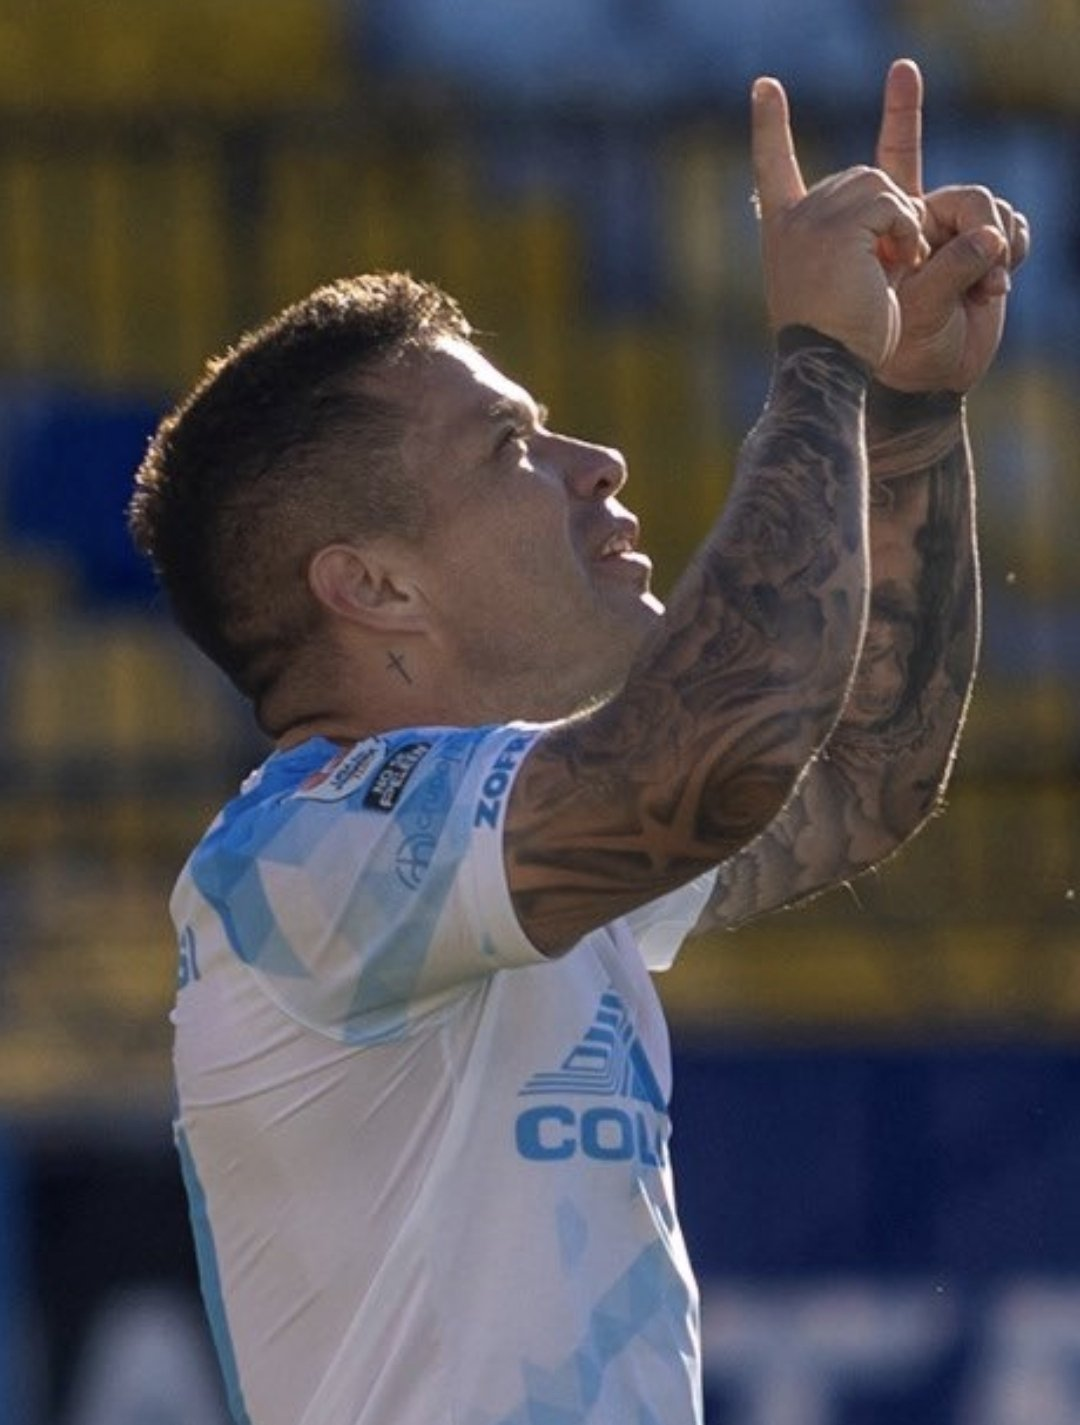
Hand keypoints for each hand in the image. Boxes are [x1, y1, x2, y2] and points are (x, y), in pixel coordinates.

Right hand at [751, 75, 926, 371]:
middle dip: (888, 212)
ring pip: (878, 184)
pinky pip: (893, 202)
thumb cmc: (838, 344)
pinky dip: (909, 230)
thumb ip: (852, 241)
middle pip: (856, 176)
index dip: (769, 126)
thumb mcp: (835, 283)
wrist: (827, 369)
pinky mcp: (840, 228)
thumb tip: (893, 210)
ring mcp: (812, 220)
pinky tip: (904, 262)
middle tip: (895, 261)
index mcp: (781, 232)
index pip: (771, 167)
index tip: (764, 87)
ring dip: (902, 222)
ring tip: (901, 264)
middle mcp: (790, 220)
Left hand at [873, 58, 1030, 392]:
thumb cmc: (895, 348)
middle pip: (952, 189)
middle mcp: (914, 219)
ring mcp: (951, 232)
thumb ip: (947, 266)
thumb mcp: (907, 305)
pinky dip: (1011, 253)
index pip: (886, 162)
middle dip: (969, 221)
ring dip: (992, 248)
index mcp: (878, 224)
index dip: (896, 113)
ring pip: (985, 207)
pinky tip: (995, 288)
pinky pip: (1011, 228)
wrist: (924, 382)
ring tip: (984, 291)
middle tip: (962, 266)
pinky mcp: (985, 248)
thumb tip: (993, 234)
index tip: (882, 70)